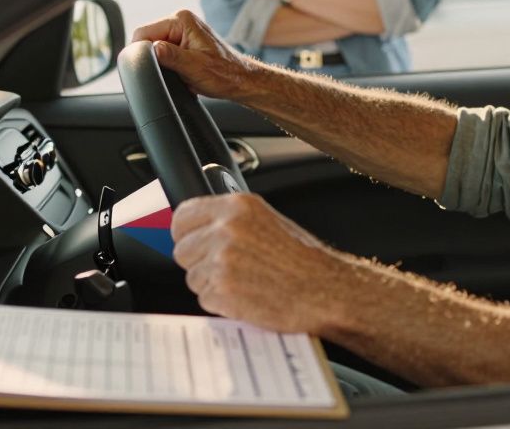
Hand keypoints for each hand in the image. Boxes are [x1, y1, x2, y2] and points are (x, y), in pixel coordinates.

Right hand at [131, 10, 258, 100]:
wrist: (241, 80)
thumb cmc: (224, 74)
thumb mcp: (194, 67)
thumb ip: (171, 56)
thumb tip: (151, 49)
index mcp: (181, 20)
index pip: (143, 32)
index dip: (140, 52)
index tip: (148, 68)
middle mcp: (180, 21)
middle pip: (147, 39)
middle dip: (152, 58)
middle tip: (169, 72)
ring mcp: (182, 31)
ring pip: (154, 47)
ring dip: (161, 62)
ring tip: (178, 72)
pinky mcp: (183, 42)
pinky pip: (163, 51)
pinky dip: (167, 64)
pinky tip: (179, 71)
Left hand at [170, 192, 349, 334]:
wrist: (326, 290)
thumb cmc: (304, 260)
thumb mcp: (268, 221)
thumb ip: (232, 221)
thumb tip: (200, 228)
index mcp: (237, 206)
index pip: (183, 216)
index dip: (187, 233)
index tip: (193, 241)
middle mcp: (226, 229)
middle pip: (182, 250)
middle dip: (199, 262)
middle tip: (228, 268)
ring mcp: (222, 260)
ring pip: (192, 277)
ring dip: (212, 284)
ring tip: (246, 282)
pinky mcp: (222, 290)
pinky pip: (205, 299)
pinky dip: (222, 303)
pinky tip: (248, 296)